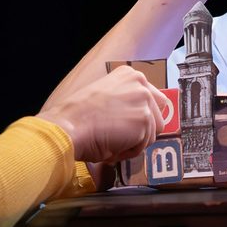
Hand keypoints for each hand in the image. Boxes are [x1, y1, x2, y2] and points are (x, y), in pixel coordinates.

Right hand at [39, 65, 168, 164]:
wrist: (69, 125)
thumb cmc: (77, 116)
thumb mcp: (104, 96)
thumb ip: (125, 101)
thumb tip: (136, 119)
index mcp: (130, 75)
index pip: (152, 99)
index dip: (141, 117)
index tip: (129, 126)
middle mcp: (141, 84)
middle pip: (157, 116)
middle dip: (142, 131)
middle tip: (120, 138)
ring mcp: (145, 101)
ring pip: (152, 133)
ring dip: (134, 143)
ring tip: (112, 142)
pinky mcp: (145, 121)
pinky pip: (144, 145)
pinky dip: (129, 151)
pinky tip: (112, 147)